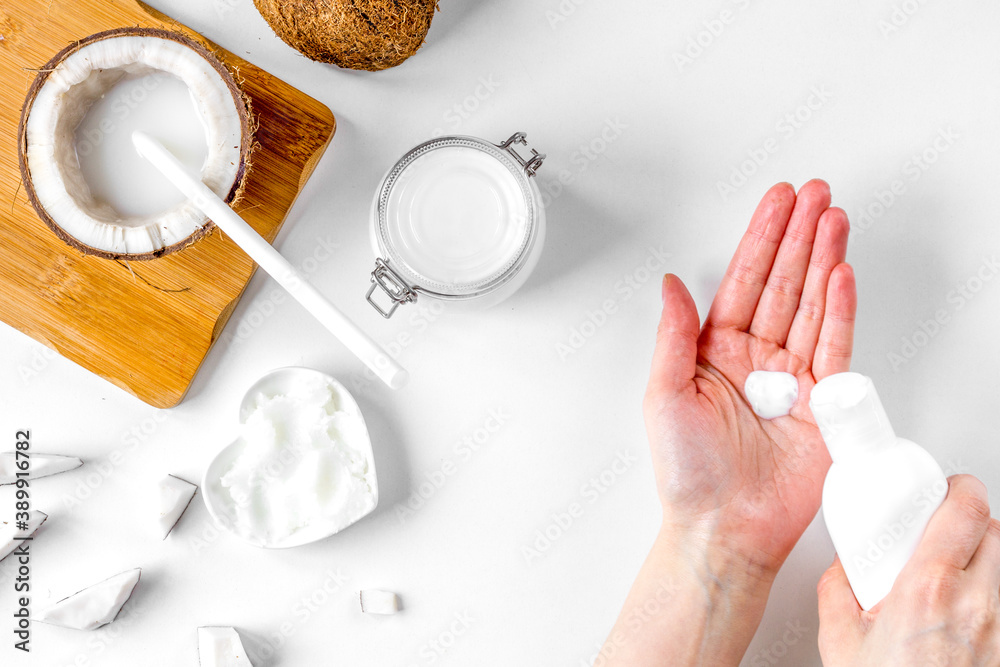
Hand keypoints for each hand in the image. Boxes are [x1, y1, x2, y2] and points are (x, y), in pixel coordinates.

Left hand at [647, 179, 855, 572]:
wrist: (722, 528)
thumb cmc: (686, 473)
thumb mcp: (663, 394)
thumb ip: (673, 335)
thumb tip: (670, 283)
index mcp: (714, 352)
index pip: (742, 281)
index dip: (760, 239)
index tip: (776, 203)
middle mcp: (755, 359)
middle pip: (781, 283)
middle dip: (798, 236)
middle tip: (815, 194)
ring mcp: (791, 379)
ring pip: (810, 305)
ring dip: (823, 261)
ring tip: (834, 220)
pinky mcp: (822, 404)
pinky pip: (833, 347)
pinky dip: (839, 310)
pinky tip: (841, 274)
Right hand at [819, 475, 999, 666]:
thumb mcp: (841, 642)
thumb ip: (839, 591)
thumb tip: (846, 569)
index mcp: (930, 590)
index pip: (967, 510)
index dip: (961, 490)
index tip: (948, 490)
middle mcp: (979, 607)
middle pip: (999, 532)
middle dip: (975, 525)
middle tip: (949, 534)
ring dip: (989, 563)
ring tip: (960, 577)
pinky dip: (994, 598)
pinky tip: (970, 615)